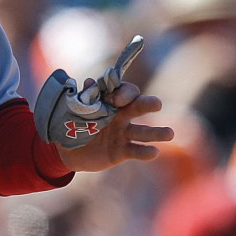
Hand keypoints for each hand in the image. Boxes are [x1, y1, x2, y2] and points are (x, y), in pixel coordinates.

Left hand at [56, 82, 173, 172]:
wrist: (66, 149)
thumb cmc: (71, 123)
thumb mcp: (73, 110)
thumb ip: (82, 98)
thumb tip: (89, 82)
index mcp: (110, 102)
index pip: (124, 92)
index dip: (122, 94)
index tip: (113, 100)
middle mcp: (121, 116)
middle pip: (139, 107)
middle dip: (148, 104)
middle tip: (157, 104)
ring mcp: (123, 134)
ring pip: (144, 132)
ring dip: (157, 132)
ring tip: (170, 133)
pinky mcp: (122, 152)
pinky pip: (136, 151)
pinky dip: (145, 152)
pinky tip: (154, 152)